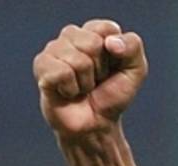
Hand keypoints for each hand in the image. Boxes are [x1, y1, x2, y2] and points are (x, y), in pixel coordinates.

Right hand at [33, 20, 147, 138]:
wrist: (96, 124)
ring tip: (82, 87)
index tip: (113, 67)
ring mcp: (53, 50)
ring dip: (86, 81)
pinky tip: (68, 92)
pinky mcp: (41, 67)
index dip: (116, 54)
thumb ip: (133, 47)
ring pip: (78, 60)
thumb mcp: (136, 70)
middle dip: (101, 69)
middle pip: (92, 43)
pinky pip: (62, 72)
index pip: (107, 28)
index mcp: (94, 32)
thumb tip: (110, 42)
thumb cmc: (113, 95)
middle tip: (96, 80)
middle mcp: (72, 36)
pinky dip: (71, 88)